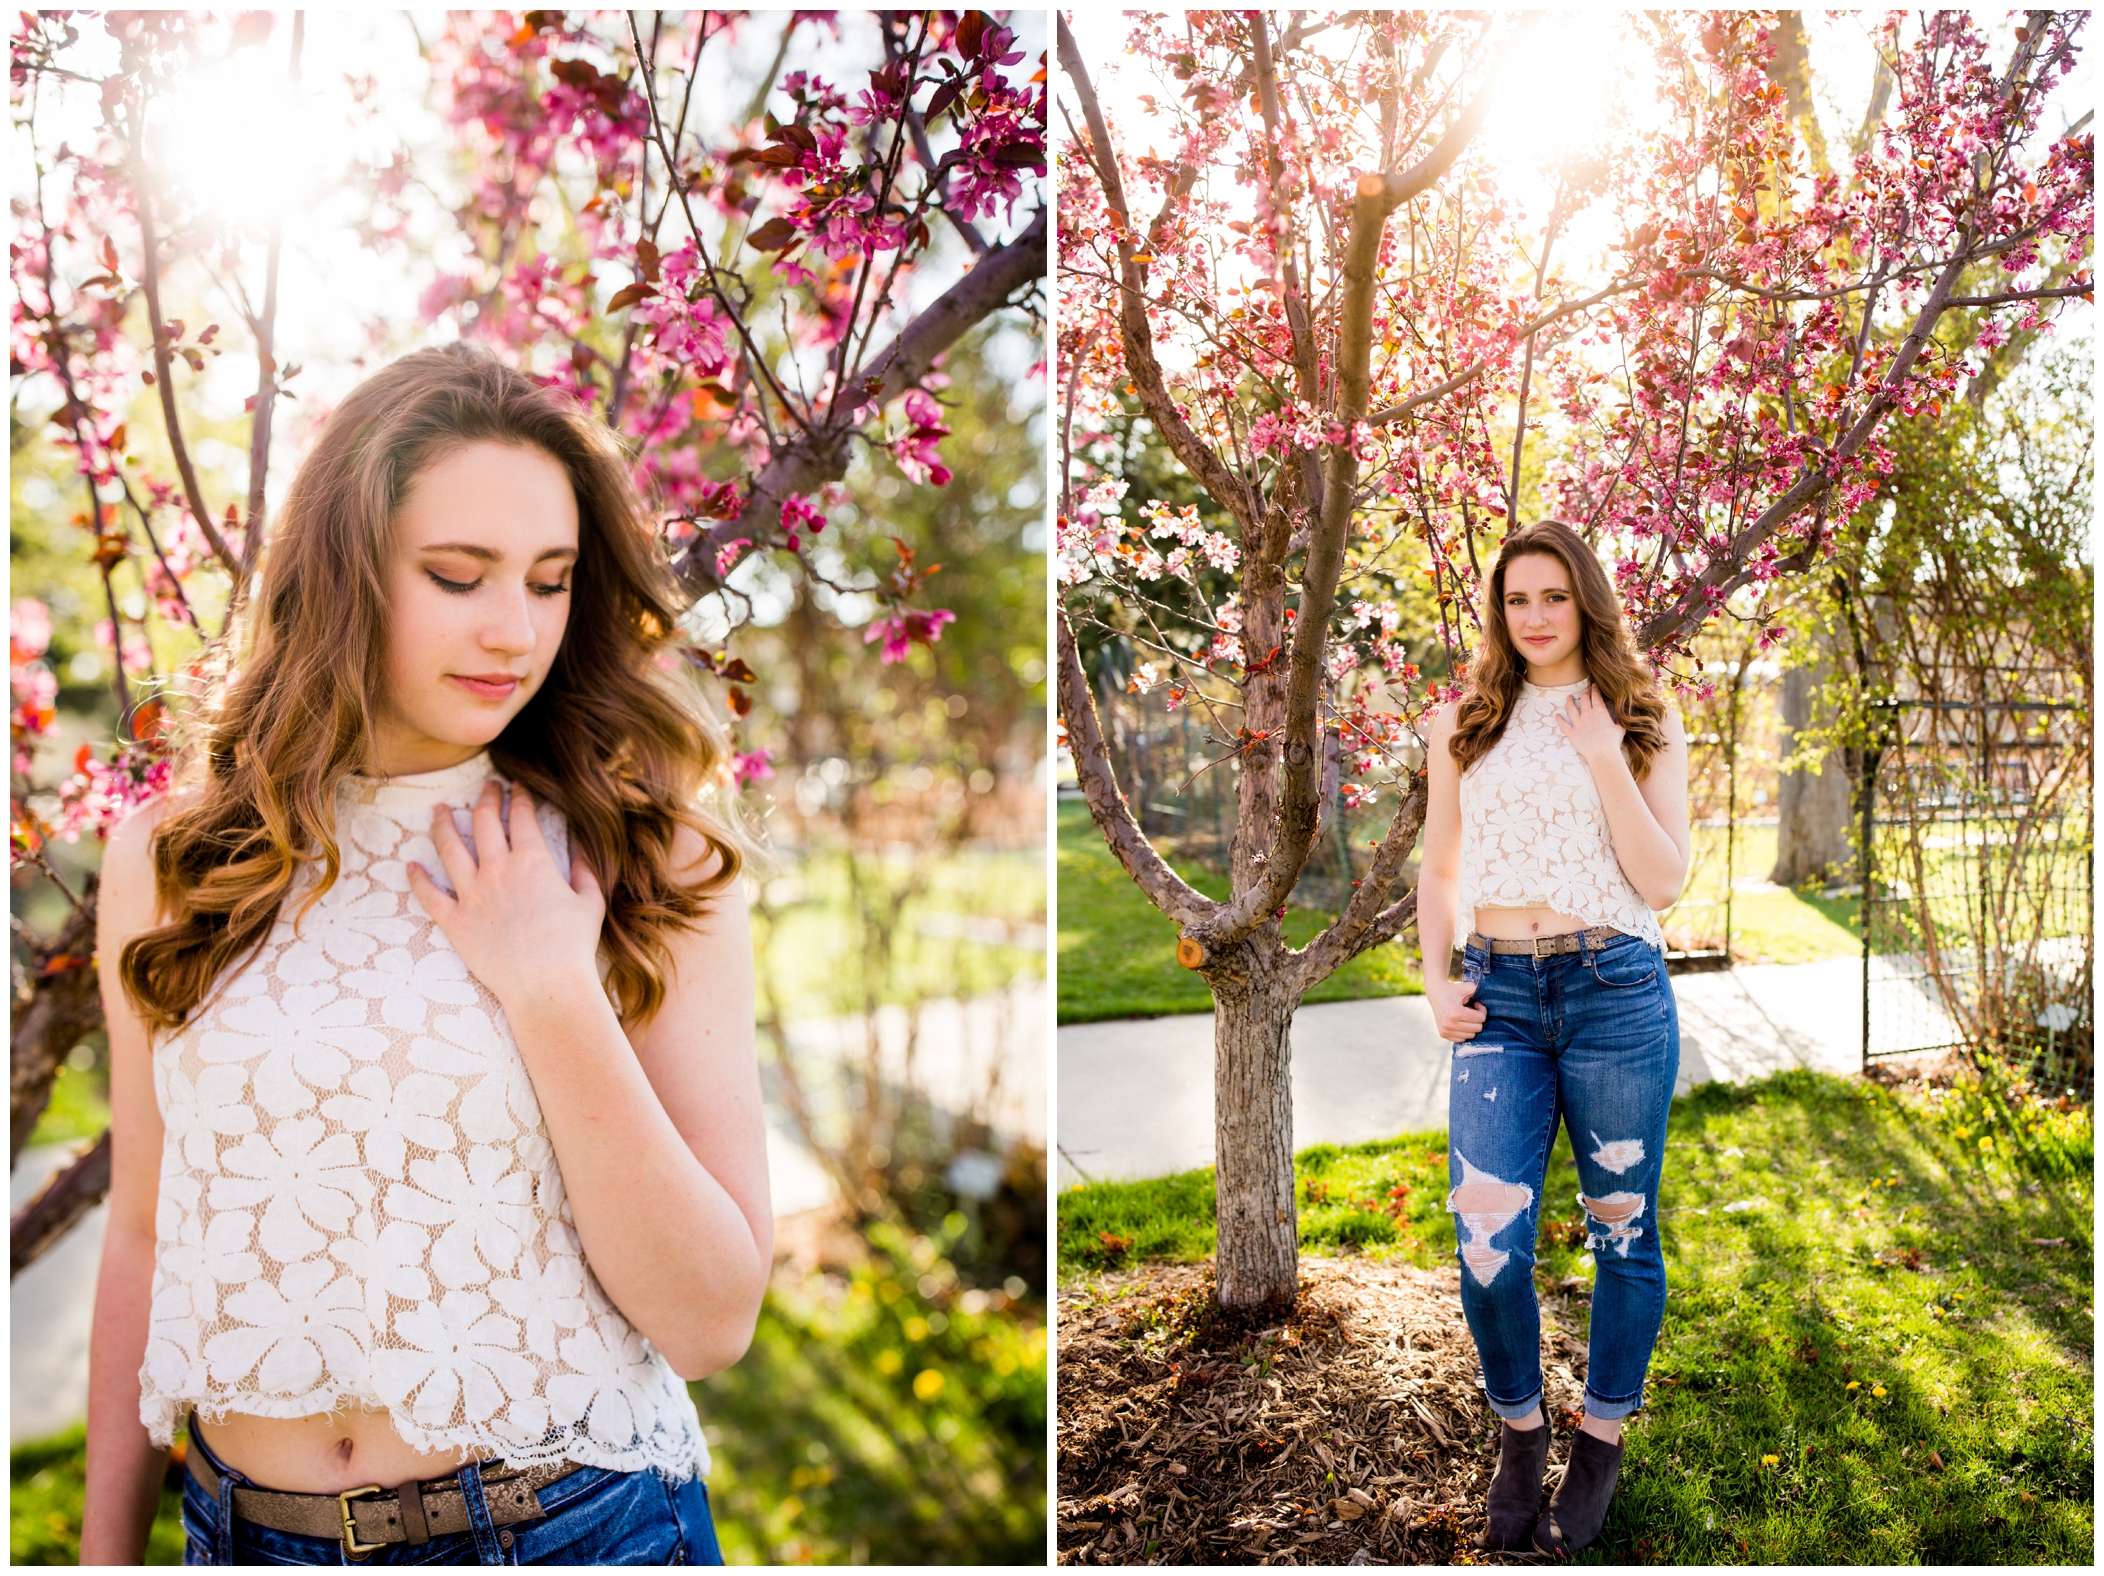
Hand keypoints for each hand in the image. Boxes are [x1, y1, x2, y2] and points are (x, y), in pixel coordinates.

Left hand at [405, 778, 604, 1010]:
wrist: (546, 986)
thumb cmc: (574, 947)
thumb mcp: (591, 903)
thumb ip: (584, 871)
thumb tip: (580, 852)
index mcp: (533, 860)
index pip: (522, 816)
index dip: (520, 797)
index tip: (518, 787)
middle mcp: (497, 870)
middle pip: (485, 822)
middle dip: (486, 798)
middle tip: (487, 787)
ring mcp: (472, 894)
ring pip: (450, 848)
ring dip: (444, 824)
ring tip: (440, 809)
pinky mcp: (455, 921)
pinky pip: (429, 895)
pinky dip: (417, 879)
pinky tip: (411, 866)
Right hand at [1428, 976, 1485, 1042]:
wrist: (1436, 993)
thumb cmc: (1454, 989)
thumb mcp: (1468, 986)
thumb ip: (1480, 990)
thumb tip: (1491, 998)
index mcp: (1456, 1013)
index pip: (1481, 1019)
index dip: (1482, 1010)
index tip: (1477, 1004)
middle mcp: (1449, 1024)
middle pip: (1477, 1028)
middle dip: (1478, 1019)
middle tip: (1472, 1010)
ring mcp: (1446, 1030)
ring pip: (1471, 1035)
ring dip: (1471, 1025)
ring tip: (1466, 1016)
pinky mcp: (1443, 1034)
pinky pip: (1462, 1038)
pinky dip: (1464, 1031)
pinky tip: (1461, 1022)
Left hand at [1551, 686, 1626, 770]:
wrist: (1603, 754)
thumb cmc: (1613, 742)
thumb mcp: (1620, 727)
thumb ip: (1618, 719)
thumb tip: (1621, 715)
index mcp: (1600, 711)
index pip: (1596, 696)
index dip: (1595, 689)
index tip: (1594, 686)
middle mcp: (1587, 714)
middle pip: (1584, 699)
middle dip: (1585, 694)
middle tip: (1585, 693)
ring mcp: (1578, 723)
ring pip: (1571, 708)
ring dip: (1569, 701)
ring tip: (1569, 698)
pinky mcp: (1571, 732)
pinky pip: (1563, 724)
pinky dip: (1559, 719)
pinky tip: (1557, 715)